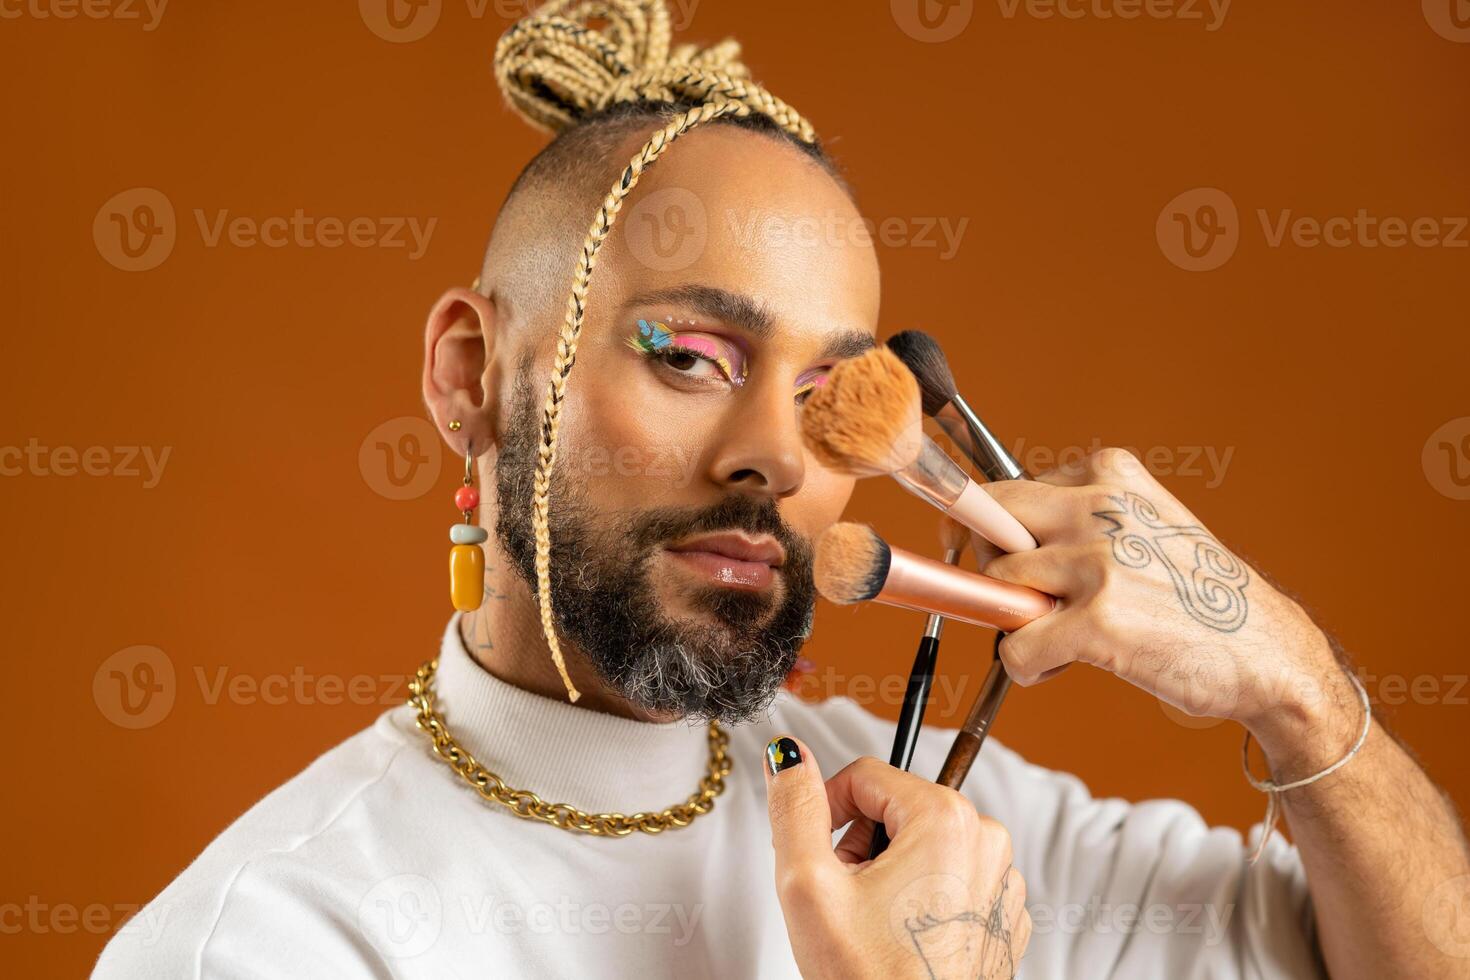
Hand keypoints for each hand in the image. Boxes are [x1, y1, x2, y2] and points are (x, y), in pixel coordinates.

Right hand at [763, 736, 1028, 978]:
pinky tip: (902, 938)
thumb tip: (788, 754)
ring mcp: (1001, 882)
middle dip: (860, 845)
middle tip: (844, 896)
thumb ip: (795, 805)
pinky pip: (951, 882)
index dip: (828, 811)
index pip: (865, 774)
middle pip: (897, 808)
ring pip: (924, 846)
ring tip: (873, 923)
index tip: (818, 854)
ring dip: (890, 873)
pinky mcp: (1001, 918)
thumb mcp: (808, 882)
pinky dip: (922, 900)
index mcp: (947, 819)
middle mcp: (987, 842)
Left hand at [973, 448, 1359, 773]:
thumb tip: (980, 532)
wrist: (1269, 651)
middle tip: (1016, 598)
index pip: (1007, 488)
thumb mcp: (1142, 524)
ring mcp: (1100, 562)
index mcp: (1110, 475)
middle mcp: (1102, 508)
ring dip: (1017, 623)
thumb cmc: (1194, 595)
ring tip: (1064, 637)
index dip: (980, 524)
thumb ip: (1074, 518)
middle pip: (988, 523)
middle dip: (988, 563)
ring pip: (999, 588)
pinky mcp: (1099, 621)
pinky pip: (1014, 645)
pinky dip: (1025, 666)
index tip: (963, 541)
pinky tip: (1060, 665)